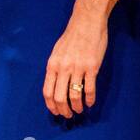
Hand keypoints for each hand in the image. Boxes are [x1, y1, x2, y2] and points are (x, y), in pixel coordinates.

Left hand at [43, 0, 112, 117]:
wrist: (86, 23)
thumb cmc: (71, 37)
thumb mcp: (57, 52)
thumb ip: (55, 67)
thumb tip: (54, 83)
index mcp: (52, 65)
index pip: (47, 91)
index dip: (51, 105)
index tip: (55, 112)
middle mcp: (62, 68)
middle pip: (59, 97)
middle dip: (63, 110)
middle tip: (68, 115)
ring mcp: (77, 68)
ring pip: (74, 95)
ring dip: (76, 107)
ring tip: (79, 110)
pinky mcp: (92, 68)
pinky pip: (89, 89)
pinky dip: (89, 100)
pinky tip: (90, 103)